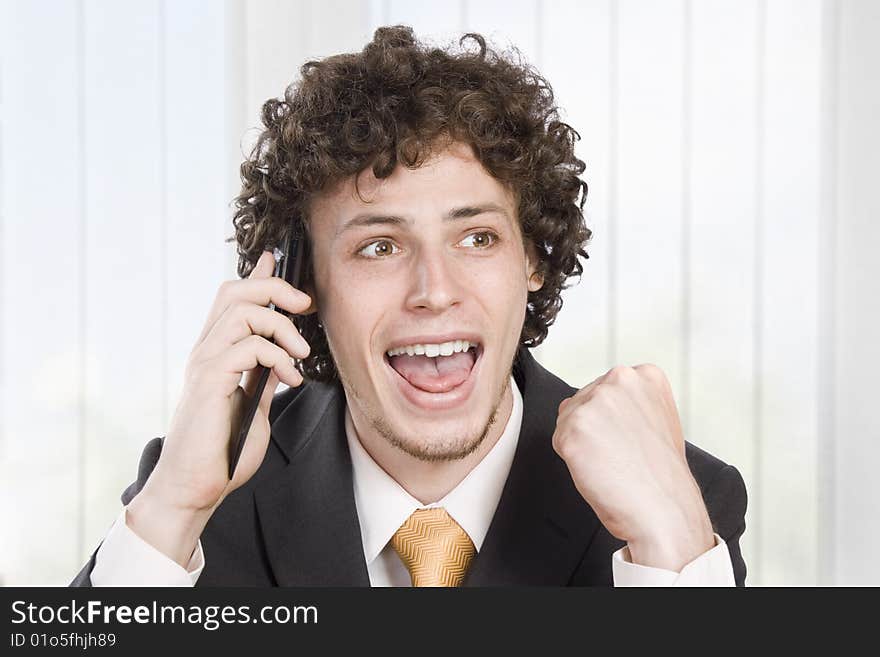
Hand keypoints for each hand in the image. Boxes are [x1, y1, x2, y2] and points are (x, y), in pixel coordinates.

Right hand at [127, 250, 311, 565]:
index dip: (257, 276)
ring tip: (300, 354)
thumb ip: (263, 374)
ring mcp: (205, 363)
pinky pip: (246, 346)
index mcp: (216, 353)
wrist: (196, 487)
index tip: (279, 259)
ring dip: (281, 326)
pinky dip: (276, 355)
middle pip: (233, 291)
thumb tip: (282, 353)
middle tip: (305, 307)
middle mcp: (206, 350)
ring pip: (241, 311)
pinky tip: (290, 378)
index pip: (232, 300)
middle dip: (275, 288)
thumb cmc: (223, 450)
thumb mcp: (253, 403)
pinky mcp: (210, 381)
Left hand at [552, 364, 713, 571]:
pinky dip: (573, 461)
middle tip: (621, 454)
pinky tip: (599, 469)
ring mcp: (595, 402)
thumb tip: (595, 402)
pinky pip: (559, 441)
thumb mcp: (657, 420)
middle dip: (593, 429)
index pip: (604, 390)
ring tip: (612, 462)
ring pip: (567, 420)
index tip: (630, 438)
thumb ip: (629, 402)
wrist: (665, 511)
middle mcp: (619, 380)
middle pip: (582, 401)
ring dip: (582, 444)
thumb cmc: (663, 477)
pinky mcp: (573, 427)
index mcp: (644, 375)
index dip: (612, 420)